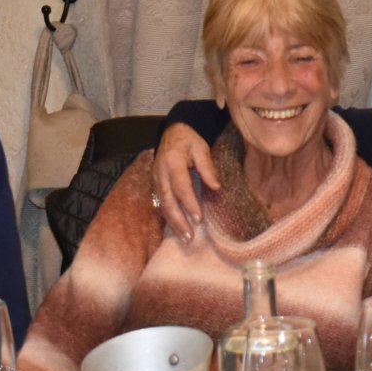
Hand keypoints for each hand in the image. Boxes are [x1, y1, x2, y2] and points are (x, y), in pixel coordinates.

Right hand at [152, 124, 217, 241]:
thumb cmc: (189, 140)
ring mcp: (156, 179)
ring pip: (163, 205)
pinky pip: (161, 203)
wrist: (172, 131)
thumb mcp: (201, 147)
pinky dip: (170, 217)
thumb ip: (207, 167)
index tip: (198, 219)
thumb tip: (216, 187)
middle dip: (178, 220)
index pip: (181, 186)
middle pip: (168, 200)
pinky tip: (178, 229)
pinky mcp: (156, 184)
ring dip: (173, 223)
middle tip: (189, 237)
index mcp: (172, 162)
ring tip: (185, 238)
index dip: (189, 203)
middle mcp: (160, 173)